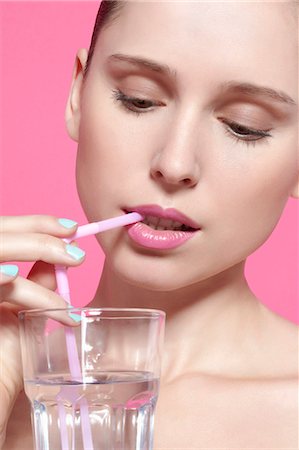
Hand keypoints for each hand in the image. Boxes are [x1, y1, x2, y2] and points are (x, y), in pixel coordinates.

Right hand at [0, 215, 84, 445]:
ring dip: (39, 252)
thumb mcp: (21, 314)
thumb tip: (58, 261)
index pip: (2, 230)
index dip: (33, 222)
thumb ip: (34, 284)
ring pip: (0, 253)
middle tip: (75, 247)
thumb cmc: (3, 357)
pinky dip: (30, 290)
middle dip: (38, 231)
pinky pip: (5, 289)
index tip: (69, 227)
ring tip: (72, 264)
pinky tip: (43, 289)